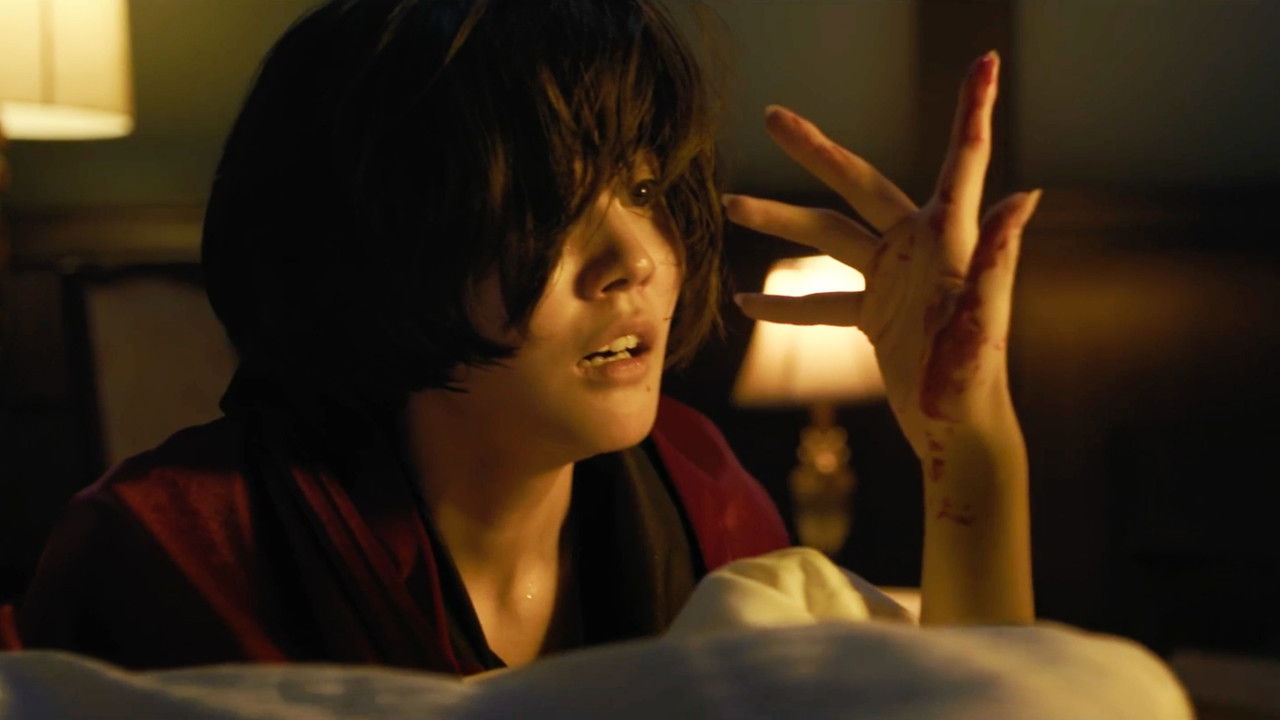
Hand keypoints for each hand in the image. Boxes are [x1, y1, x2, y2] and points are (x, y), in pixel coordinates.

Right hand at [726, 51, 1039, 457]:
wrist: (958, 431)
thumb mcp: (982, 321)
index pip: (963, 160)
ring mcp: (894, 279)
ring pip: (827, 238)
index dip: (974, 108)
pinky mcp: (876, 313)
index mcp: (951, 238)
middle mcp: (921, 247)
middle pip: (859, 184)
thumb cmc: (973, 380)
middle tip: (774, 116)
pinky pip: (822, 302)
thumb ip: (997, 258)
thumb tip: (1025, 195)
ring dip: (779, 223)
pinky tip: (747, 303)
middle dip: (814, 150)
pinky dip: (787, 303)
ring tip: (729, 203)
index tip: (986, 61)